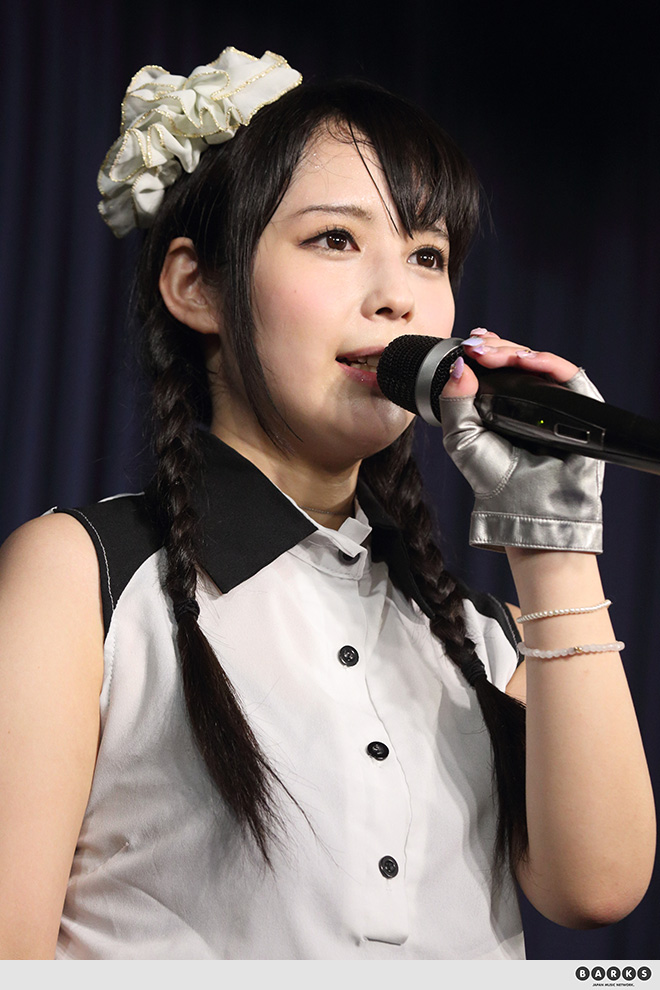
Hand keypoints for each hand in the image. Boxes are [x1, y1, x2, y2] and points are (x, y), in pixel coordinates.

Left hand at [439, 329, 604, 552]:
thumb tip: (459, 366)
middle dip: (496, 348)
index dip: (488, 348)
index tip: (470, 343)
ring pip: (541, 362)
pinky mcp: (579, 407)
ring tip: (492, 353)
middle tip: (476, 347)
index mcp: (505, 402)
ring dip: (516, 351)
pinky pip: (568, 376)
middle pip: (519, 358)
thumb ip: (454, 402)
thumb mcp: (460, 438)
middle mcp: (531, 399)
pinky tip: (525, 360)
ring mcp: (555, 402)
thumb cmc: (493, 477)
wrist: (524, 503)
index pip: (501, 365)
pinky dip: (547, 362)